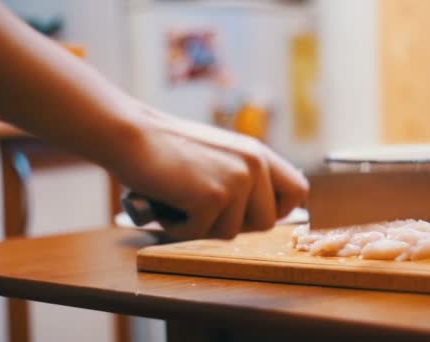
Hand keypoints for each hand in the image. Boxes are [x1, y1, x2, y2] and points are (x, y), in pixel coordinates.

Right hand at [111, 106, 308, 240]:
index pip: (298, 191)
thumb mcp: (221, 155)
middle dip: (234, 224)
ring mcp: (237, 180)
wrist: (131, 136)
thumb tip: (264, 214)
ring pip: (232, 233)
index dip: (279, 210)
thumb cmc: (168, 150)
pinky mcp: (214, 196)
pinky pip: (201, 233)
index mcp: (258, 154)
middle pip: (266, 222)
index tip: (251, 213)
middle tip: (203, 207)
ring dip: (202, 226)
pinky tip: (168, 201)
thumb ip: (244, 177)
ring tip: (181, 198)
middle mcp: (254, 165)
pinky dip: (180, 227)